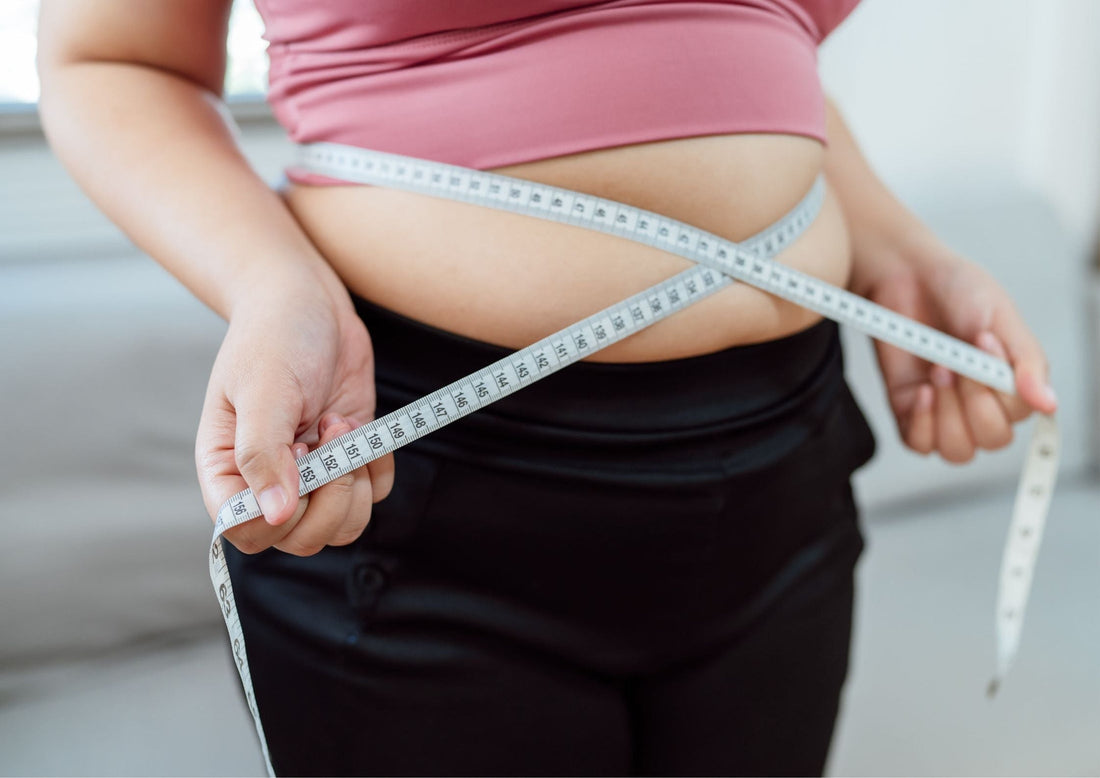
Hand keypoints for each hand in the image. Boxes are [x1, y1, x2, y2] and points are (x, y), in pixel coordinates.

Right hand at [195, 285, 394, 554]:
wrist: (308, 301)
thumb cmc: (273, 337)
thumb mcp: (262, 389)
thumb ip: (263, 454)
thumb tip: (275, 514)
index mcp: (227, 470)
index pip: (244, 532)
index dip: (278, 516)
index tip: (296, 459)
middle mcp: (268, 481)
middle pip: (301, 539)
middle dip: (329, 498)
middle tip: (329, 438)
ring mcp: (312, 474)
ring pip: (343, 526)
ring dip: (355, 485)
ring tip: (340, 428)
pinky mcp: (349, 459)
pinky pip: (374, 494)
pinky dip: (378, 469)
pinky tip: (359, 427)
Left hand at [865, 238, 1057, 462]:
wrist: (905, 275)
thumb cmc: (956, 289)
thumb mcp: (1001, 316)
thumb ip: (1026, 363)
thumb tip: (1048, 404)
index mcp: (1011, 381)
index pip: (1021, 414)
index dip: (1001, 386)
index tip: (984, 342)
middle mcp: (981, 402)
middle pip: (993, 439)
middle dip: (974, 402)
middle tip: (955, 362)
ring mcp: (945, 410)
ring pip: (959, 451)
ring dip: (948, 415)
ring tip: (938, 372)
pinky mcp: (909, 412)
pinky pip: (919, 445)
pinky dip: (921, 424)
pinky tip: (921, 391)